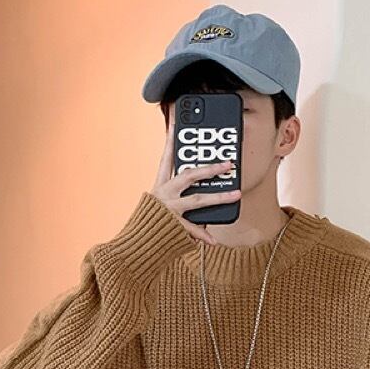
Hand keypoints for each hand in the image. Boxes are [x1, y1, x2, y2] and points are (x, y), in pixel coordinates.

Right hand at [150, 118, 240, 244]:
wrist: (134, 245)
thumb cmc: (148, 225)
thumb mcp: (157, 205)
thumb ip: (176, 199)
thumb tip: (198, 197)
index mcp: (159, 186)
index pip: (166, 159)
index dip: (171, 141)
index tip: (176, 123)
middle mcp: (164, 194)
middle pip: (189, 175)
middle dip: (210, 168)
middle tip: (227, 163)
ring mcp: (169, 209)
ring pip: (198, 199)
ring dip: (219, 197)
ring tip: (235, 195)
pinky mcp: (172, 225)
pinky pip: (192, 229)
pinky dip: (203, 235)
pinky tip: (213, 240)